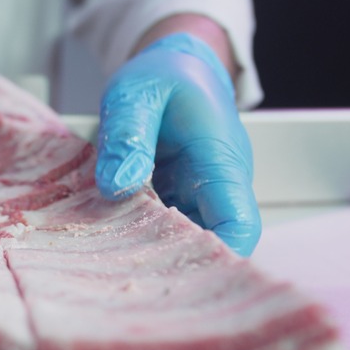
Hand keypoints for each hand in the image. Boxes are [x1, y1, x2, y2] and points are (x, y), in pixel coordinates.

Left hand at [95, 33, 260, 255]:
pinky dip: (142, 239)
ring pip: (186, 241)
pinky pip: (166, 229)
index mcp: (219, 159)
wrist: (177, 66)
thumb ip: (128, 137)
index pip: (238, 222)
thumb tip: (118, 186)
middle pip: (213, 244)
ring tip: (114, 269)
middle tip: (129, 283)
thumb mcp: (136, 94)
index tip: (181, 277)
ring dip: (155, 256)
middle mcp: (218, 185)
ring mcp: (200, 195)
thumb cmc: (165, 75)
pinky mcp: (179, 200)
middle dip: (177, 268)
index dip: (219, 257)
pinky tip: (111, 245)